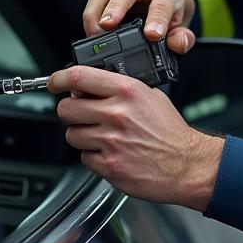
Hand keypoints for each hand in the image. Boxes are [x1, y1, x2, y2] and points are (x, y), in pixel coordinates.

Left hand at [49, 65, 223, 210]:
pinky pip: (84, 158)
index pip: (79, 77)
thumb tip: (93, 85)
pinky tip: (111, 153)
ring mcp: (111, 141)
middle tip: (81, 115)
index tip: (55, 82)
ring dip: (82, 136)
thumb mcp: (150, 96)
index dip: (59, 79)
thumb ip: (121, 88)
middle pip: (67, 109)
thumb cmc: (171, 132)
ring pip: (72, 135)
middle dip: (70, 112)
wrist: (187, 164)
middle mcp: (116, 114)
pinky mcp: (109, 165)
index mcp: (127, 91)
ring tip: (102, 137)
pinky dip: (93, 157)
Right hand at [83, 0, 195, 53]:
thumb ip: (182, 37)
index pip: (162, 2)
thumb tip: (178, 44)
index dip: (157, 19)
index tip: (153, 35)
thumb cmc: (169, 8)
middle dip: (117, 6)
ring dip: (96, 12)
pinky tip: (91, 34)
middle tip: (109, 26)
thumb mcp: (180, 23)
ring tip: (95, 34)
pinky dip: (90, 16)